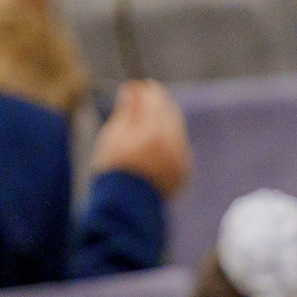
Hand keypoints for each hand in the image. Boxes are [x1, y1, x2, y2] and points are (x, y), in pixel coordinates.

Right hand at [92, 81, 192, 197]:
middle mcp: (173, 144)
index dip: (145, 91)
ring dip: (164, 122)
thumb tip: (132, 90)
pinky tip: (155, 143)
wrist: (124, 209)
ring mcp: (181, 159)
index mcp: (154, 132)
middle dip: (157, 104)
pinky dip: (169, 140)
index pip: (155, 100)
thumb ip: (127, 111)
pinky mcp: (184, 172)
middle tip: (144, 99)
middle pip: (170, 112)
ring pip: (177, 130)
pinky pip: (180, 147)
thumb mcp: (113, 136)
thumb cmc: (113, 170)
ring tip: (146, 122)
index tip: (136, 87)